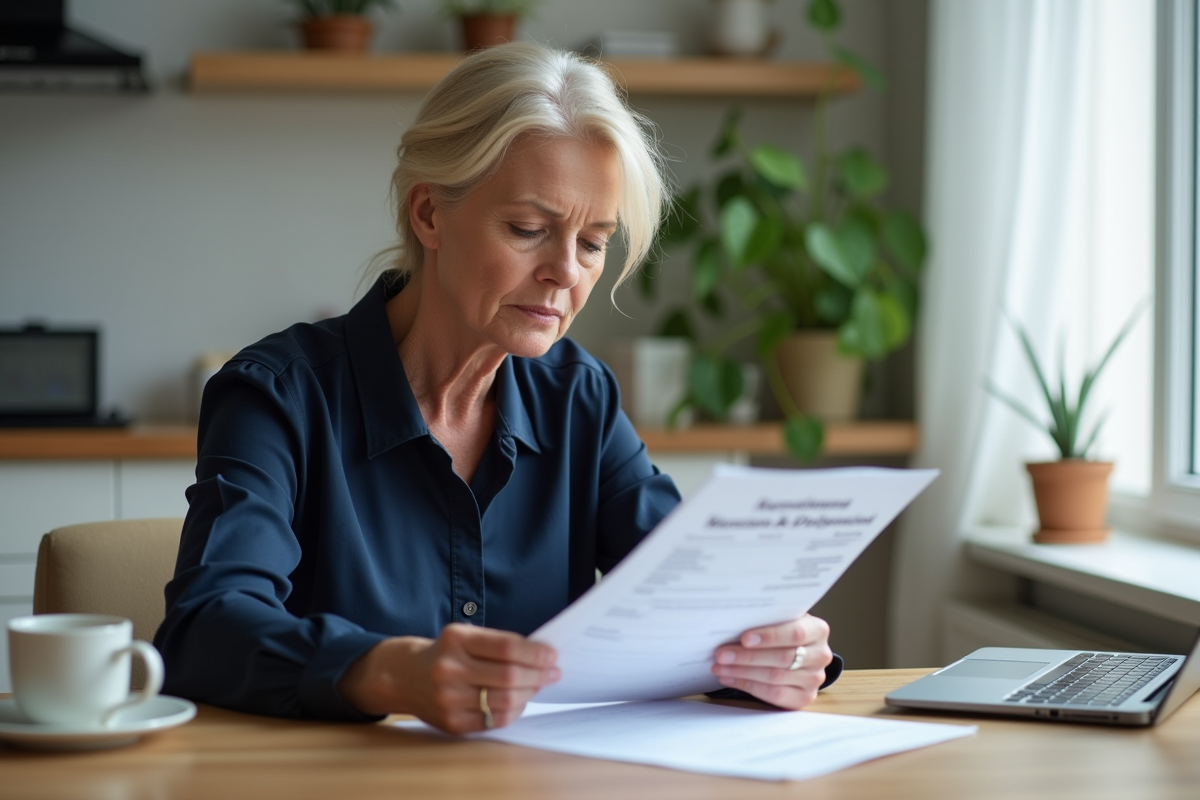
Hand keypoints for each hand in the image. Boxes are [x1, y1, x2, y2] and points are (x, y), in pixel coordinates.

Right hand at [338, 623, 559, 733]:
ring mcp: (449, 699)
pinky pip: (495, 720)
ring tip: (538, 685)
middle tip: (553, 672)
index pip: (506, 647)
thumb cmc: (445, 653)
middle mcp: (449, 669)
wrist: (405, 677)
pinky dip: (514, 710)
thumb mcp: (465, 636)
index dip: (534, 653)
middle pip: (509, 676)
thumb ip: (498, 644)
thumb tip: (541, 657)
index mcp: (456, 640)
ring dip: (530, 693)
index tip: (551, 655)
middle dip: (538, 674)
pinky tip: (520, 701)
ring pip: (506, 700)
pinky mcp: (452, 723)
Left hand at [711, 614, 831, 709]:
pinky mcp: (805, 697)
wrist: (800, 651)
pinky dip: (748, 686)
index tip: (744, 638)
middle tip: (721, 654)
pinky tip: (730, 678)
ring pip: (775, 678)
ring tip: (720, 666)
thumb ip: (766, 619)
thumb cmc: (783, 629)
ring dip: (742, 672)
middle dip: (747, 657)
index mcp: (818, 629)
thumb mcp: (781, 619)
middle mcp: (821, 655)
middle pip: (783, 658)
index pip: (795, 633)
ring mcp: (815, 679)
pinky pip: (775, 695)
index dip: (769, 637)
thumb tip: (731, 622)